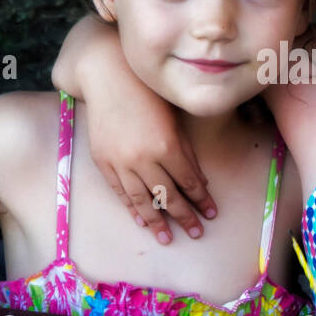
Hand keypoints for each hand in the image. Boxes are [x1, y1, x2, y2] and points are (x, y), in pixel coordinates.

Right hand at [86, 92, 217, 244]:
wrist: (107, 77)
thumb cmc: (147, 93)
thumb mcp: (174, 120)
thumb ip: (185, 152)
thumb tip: (199, 182)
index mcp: (166, 145)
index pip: (188, 181)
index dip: (201, 199)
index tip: (212, 213)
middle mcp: (143, 158)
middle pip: (167, 195)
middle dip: (184, 216)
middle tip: (197, 233)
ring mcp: (120, 161)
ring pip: (141, 199)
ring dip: (156, 221)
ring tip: (166, 238)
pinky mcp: (103, 161)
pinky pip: (120, 191)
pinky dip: (131, 207)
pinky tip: (141, 220)